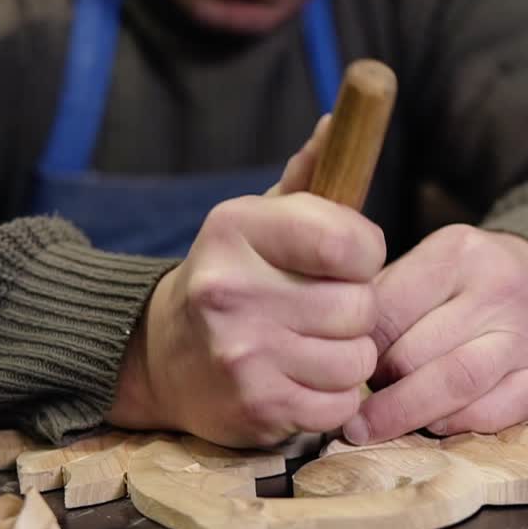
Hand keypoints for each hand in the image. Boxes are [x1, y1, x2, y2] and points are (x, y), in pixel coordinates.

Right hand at [107, 118, 386, 447]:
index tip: (346, 261)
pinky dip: (331, 398)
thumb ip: (310, 176)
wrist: (161, 355)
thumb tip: (342, 121)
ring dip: (345, 358)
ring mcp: (239, 353)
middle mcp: (231, 288)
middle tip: (319, 311)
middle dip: (353, 311)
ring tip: (309, 347)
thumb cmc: (235, 277)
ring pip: (355, 360)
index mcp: (236, 227)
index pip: (351, 242)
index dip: (366, 254)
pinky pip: (339, 405)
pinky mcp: (252, 407)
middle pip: (360, 307)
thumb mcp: (261, 219)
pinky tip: (300, 381)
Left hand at [344, 225, 527, 444]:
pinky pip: (494, 413)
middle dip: (377, 385)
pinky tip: (433, 426)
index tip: (336, 363)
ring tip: (374, 425)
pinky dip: (456, 426)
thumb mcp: (426, 266)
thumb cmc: (465, 281)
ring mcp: (524, 337)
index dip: (354, 347)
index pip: (386, 311)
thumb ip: (383, 301)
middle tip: (353, 399)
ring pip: (453, 383)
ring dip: (405, 414)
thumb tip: (331, 353)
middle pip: (414, 354)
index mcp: (457, 253)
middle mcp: (498, 290)